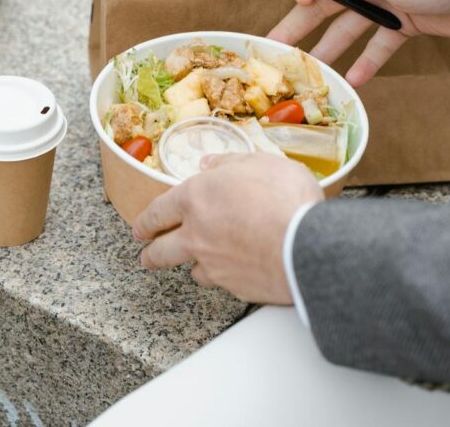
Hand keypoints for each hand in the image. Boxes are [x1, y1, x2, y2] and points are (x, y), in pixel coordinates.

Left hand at [132, 153, 322, 303]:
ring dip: (193, 267)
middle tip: (147, 255)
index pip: (158, 211)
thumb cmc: (286, 198)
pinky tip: (238, 272)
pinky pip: (224, 284)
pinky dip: (228, 278)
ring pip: (192, 271)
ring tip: (197, 265)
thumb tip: (210, 163)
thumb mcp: (260, 162)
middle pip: (161, 251)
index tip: (141, 227)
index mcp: (196, 199)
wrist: (308, 244)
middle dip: (151, 254)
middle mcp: (197, 235)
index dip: (146, 220)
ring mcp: (214, 265)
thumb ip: (229, 163)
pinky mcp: (235, 288)